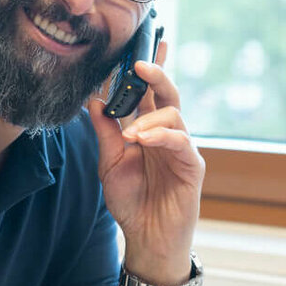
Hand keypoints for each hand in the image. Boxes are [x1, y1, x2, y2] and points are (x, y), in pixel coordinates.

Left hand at [87, 39, 204, 285]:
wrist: (146, 237)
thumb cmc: (131, 200)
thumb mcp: (109, 164)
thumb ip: (105, 133)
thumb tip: (94, 100)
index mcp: (146, 129)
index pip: (147, 93)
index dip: (145, 70)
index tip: (136, 49)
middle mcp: (166, 133)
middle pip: (167, 93)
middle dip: (156, 74)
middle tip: (140, 64)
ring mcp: (181, 147)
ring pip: (173, 114)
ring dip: (149, 119)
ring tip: (131, 134)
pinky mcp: (192, 165)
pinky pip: (180, 141)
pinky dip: (160, 136)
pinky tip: (143, 140)